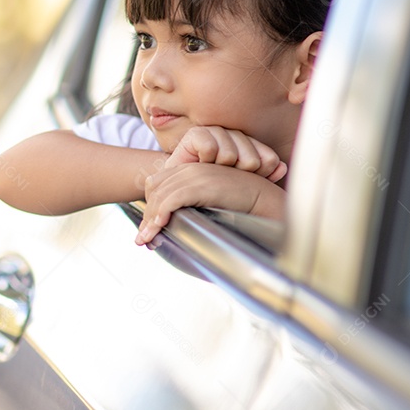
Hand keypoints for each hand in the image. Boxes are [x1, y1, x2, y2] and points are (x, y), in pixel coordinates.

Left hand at [134, 163, 285, 244]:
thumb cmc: (241, 205)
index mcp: (191, 169)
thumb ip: (193, 205)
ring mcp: (195, 175)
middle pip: (154, 189)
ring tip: (146, 241)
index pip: (157, 183)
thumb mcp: (211, 201)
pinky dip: (160, 216)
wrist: (267, 200)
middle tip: (143, 239)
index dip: (150, 206)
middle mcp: (190, 169)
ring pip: (160, 197)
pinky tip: (157, 230)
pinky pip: (171, 200)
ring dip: (150, 222)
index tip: (148, 229)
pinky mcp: (202, 185)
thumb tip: (175, 226)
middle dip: (147, 216)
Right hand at [166, 126, 286, 182]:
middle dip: (238, 174)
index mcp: (250, 145)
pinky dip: (205, 159)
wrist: (180, 188)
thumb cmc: (212, 187)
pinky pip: (210, 147)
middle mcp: (235, 135)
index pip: (269, 159)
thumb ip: (264, 175)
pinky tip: (199, 163)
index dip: (259, 175)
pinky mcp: (196, 133)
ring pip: (230, 154)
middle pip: (251, 159)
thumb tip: (282, 168)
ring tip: (210, 172)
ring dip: (219, 169)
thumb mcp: (243, 184)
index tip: (244, 181)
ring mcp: (215, 131)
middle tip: (223, 178)